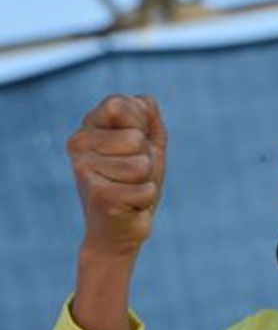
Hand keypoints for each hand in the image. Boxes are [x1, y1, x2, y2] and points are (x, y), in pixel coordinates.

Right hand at [67, 94, 166, 257]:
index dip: (141, 126)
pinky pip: (145, 189)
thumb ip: (148, 117)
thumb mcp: (148, 143)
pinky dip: (145, 198)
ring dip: (145, 180)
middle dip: (146, 158)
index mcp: (88, 125)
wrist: (121, 228)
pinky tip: (128, 204)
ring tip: (130, 187)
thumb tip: (145, 100)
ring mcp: (84, 169)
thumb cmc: (136, 181)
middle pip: (136, 139)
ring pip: (141, 164)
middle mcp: (78, 143)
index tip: (134, 145)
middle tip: (133, 174)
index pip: (122, 104)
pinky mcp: (98, 195)